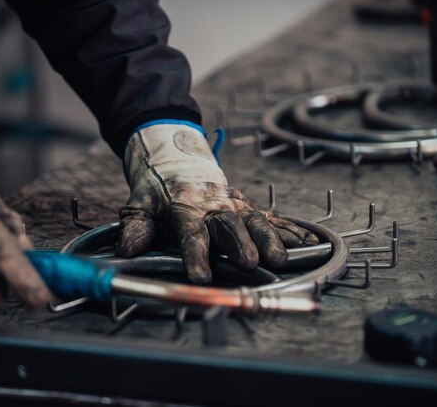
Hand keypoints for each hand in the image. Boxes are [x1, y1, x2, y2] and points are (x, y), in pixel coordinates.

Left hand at [117, 123, 318, 282]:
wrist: (178, 160)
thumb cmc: (157, 189)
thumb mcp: (139, 204)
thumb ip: (135, 227)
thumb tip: (126, 250)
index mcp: (185, 206)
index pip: (191, 232)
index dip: (196, 254)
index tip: (201, 276)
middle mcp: (214, 205)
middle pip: (230, 225)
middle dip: (241, 244)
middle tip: (250, 263)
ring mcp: (235, 204)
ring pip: (256, 220)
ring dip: (270, 239)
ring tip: (281, 259)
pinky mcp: (249, 206)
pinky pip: (273, 218)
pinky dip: (291, 230)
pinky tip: (309, 243)